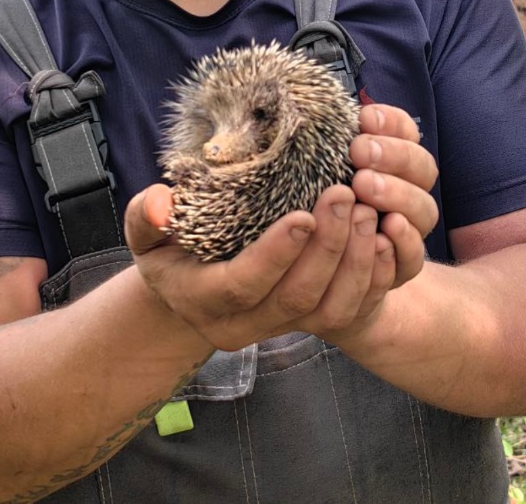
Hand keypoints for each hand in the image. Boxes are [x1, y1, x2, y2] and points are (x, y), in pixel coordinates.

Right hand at [126, 184, 368, 350]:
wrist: (187, 288)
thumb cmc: (168, 252)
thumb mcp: (144, 234)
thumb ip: (144, 216)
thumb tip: (160, 203)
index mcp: (200, 301)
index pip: (241, 285)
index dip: (274, 254)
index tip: (303, 214)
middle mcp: (240, 326)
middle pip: (294, 298)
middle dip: (325, 249)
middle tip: (344, 196)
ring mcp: (276, 328)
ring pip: (327, 310)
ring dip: (354, 262)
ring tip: (366, 212)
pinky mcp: (303, 324)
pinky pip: (347, 312)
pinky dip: (369, 278)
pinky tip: (381, 238)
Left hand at [286, 104, 438, 344]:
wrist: (311, 282)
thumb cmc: (304, 220)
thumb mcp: (306, 182)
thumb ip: (318, 153)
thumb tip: (304, 113)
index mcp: (390, 165)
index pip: (406, 133)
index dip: (393, 123)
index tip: (364, 118)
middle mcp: (405, 196)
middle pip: (423, 169)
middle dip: (394, 156)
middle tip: (359, 153)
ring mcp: (406, 234)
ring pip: (424, 210)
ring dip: (398, 194)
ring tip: (365, 187)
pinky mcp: (397, 272)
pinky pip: (414, 259)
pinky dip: (404, 243)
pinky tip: (385, 230)